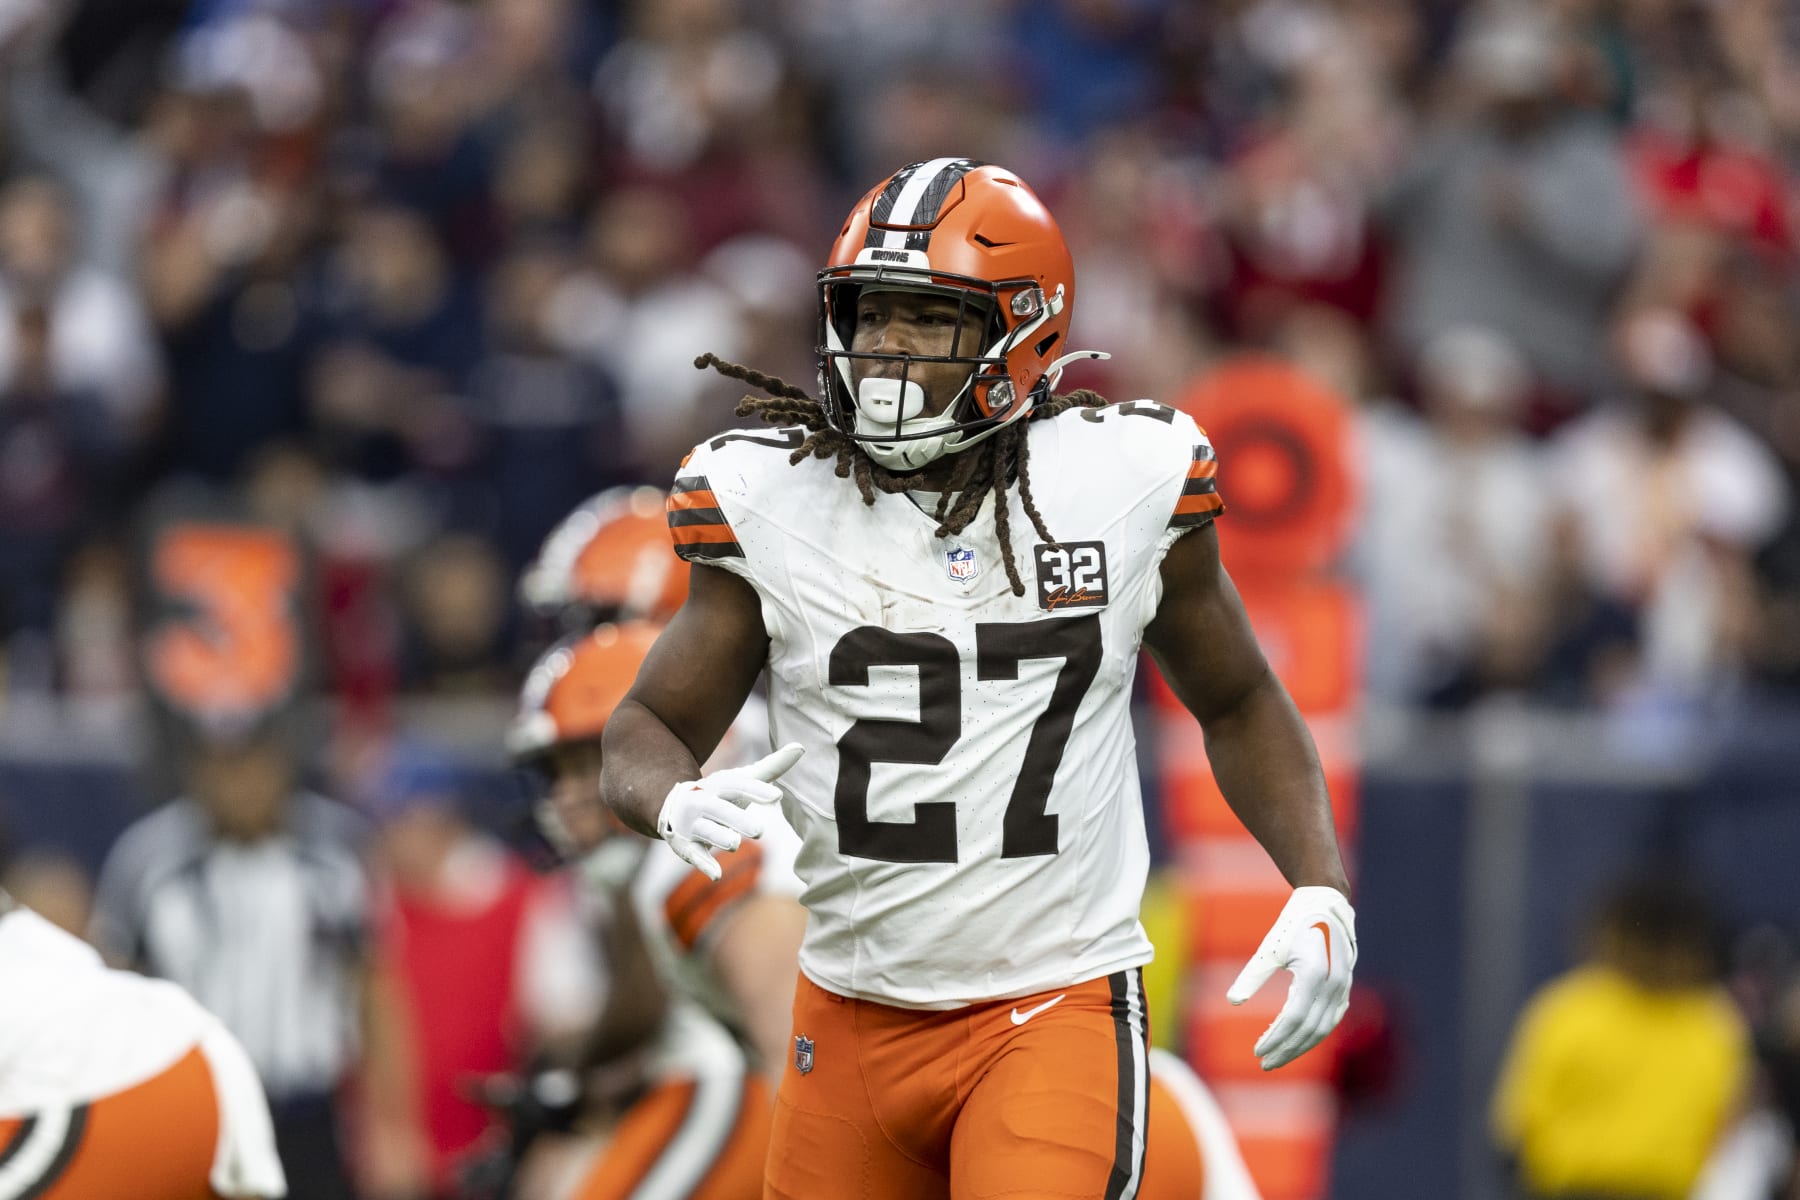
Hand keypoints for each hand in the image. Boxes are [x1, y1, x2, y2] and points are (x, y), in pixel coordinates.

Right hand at [656, 743, 803, 879]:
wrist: (673, 806)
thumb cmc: (720, 794)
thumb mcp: (742, 780)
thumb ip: (771, 767)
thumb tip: (800, 747)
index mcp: (718, 784)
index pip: (737, 785)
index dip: (756, 790)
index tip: (777, 796)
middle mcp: (702, 801)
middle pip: (719, 809)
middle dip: (737, 818)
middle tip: (760, 831)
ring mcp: (692, 824)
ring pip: (705, 831)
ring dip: (719, 837)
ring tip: (735, 844)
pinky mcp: (685, 844)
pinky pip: (693, 854)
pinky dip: (703, 864)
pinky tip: (716, 875)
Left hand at [1227, 886, 1356, 1070]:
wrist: (1325, 904)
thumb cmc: (1292, 924)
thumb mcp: (1269, 948)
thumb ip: (1253, 975)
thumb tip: (1232, 1001)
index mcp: (1314, 973)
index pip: (1294, 1018)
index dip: (1276, 1038)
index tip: (1258, 1051)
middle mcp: (1333, 983)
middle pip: (1310, 1029)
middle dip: (1287, 1049)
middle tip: (1265, 1063)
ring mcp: (1343, 988)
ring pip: (1323, 1028)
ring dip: (1301, 1046)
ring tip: (1278, 1057)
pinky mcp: (1344, 989)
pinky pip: (1330, 1019)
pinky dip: (1314, 1034)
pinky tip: (1296, 1042)